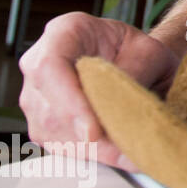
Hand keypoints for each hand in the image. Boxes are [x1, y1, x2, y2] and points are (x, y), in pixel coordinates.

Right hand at [18, 12, 180, 171]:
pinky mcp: (43, 124)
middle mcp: (39, 64)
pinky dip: (94, 155)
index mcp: (64, 32)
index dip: (69, 102)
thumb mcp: (150, 52)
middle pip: (49, 108)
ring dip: (94, 150)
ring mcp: (36, 96)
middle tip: (129, 151)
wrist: (137, 59)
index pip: (51, 67)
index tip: (92, 130)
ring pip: (53, 132)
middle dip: (88, 136)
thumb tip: (121, 107)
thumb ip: (135, 72)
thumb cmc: (140, 50)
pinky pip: (60, 146)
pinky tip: (122, 155)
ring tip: (133, 154)